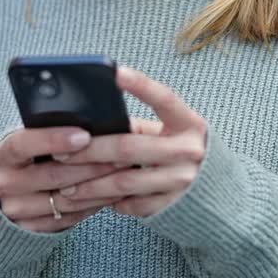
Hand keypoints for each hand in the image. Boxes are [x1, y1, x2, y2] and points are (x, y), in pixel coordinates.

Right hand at [0, 126, 127, 232]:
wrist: (9, 192)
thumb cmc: (29, 157)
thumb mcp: (30, 141)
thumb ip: (49, 131)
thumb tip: (90, 119)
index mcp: (3, 154)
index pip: (24, 144)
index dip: (54, 139)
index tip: (84, 135)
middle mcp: (5, 183)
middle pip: (51, 175)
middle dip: (90, 165)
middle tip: (121, 155)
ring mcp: (16, 210)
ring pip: (65, 200)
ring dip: (98, 187)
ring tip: (124, 174)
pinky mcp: (31, 229)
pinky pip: (69, 218)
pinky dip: (94, 205)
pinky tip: (114, 193)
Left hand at [55, 67, 207, 217]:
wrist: (215, 191)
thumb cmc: (176, 150)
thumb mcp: (167, 133)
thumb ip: (137, 127)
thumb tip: (86, 125)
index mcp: (189, 123)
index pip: (164, 99)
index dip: (141, 85)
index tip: (114, 71)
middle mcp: (189, 151)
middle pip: (129, 147)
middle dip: (89, 151)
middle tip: (61, 152)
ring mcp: (182, 181)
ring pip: (124, 182)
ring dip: (90, 185)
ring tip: (66, 186)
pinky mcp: (173, 206)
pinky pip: (132, 205)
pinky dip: (110, 203)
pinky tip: (93, 200)